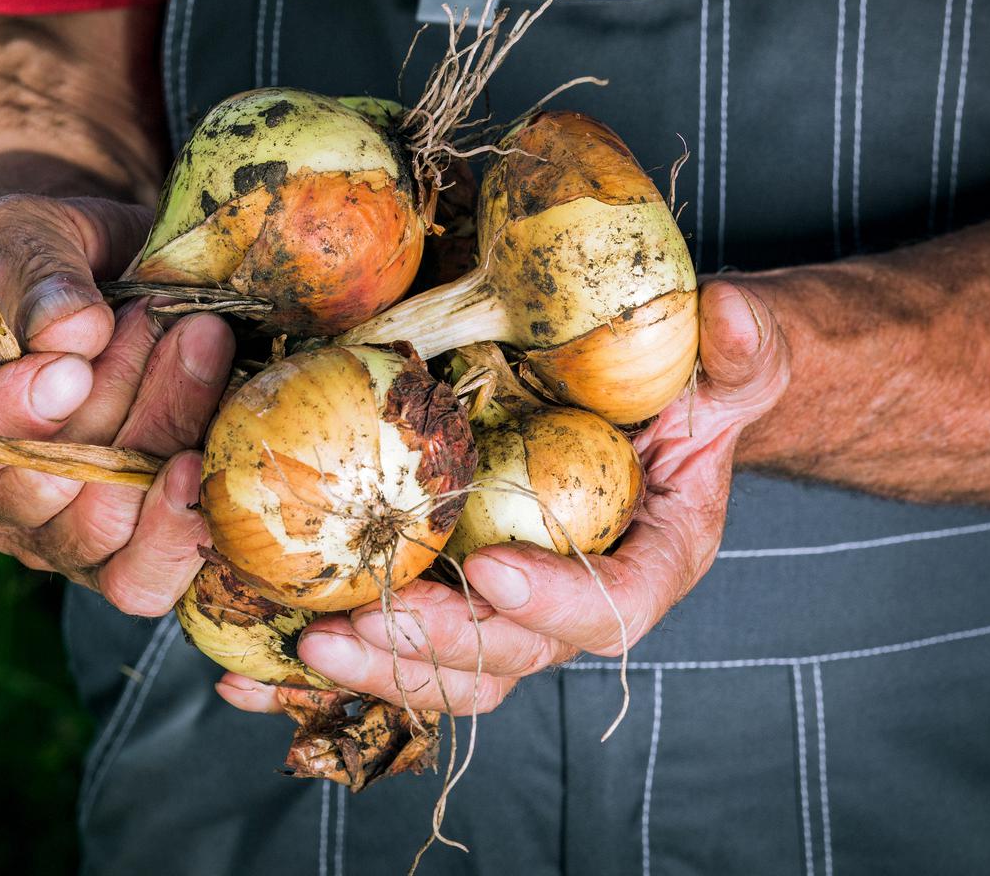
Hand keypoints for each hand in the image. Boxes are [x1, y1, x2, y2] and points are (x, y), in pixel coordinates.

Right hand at [0, 194, 234, 615]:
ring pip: (104, 523)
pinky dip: (177, 526)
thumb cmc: (54, 260)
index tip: (72, 364)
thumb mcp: (30, 233)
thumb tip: (72, 331)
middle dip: (113, 398)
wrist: (113, 276)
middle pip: (44, 489)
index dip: (8, 419)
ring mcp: (59, 540)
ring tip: (196, 341)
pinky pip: (143, 579)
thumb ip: (38, 273)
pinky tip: (202, 460)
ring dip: (160, 430)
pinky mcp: (127, 557)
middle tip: (154, 317)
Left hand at [216, 280, 788, 713]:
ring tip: (303, 644)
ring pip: (440, 669)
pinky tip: (246, 675)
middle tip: (355, 627)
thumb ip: (744, 354)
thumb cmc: (689, 384)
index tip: (498, 574)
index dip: (557, 606)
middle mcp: (571, 602)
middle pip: (506, 659)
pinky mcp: (444, 591)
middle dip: (430, 650)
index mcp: (649, 562)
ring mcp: (500, 606)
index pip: (612, 609)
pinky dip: (323, 665)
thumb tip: (733, 315)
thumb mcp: (733, 362)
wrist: (641, 400)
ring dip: (370, 666)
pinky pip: (386, 640)